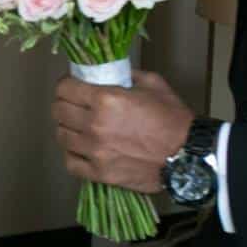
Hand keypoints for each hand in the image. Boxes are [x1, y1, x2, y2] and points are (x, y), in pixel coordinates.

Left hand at [51, 70, 194, 193]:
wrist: (188, 156)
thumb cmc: (174, 119)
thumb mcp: (153, 84)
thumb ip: (126, 75)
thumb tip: (107, 72)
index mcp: (105, 100)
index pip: (64, 88)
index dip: (66, 85)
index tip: (72, 87)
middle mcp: (94, 125)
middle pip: (58, 111)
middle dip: (64, 104)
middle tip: (75, 105)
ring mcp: (94, 151)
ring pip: (61, 136)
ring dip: (68, 128)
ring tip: (80, 127)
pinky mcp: (99, 173)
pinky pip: (70, 162)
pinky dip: (73, 154)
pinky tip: (82, 149)